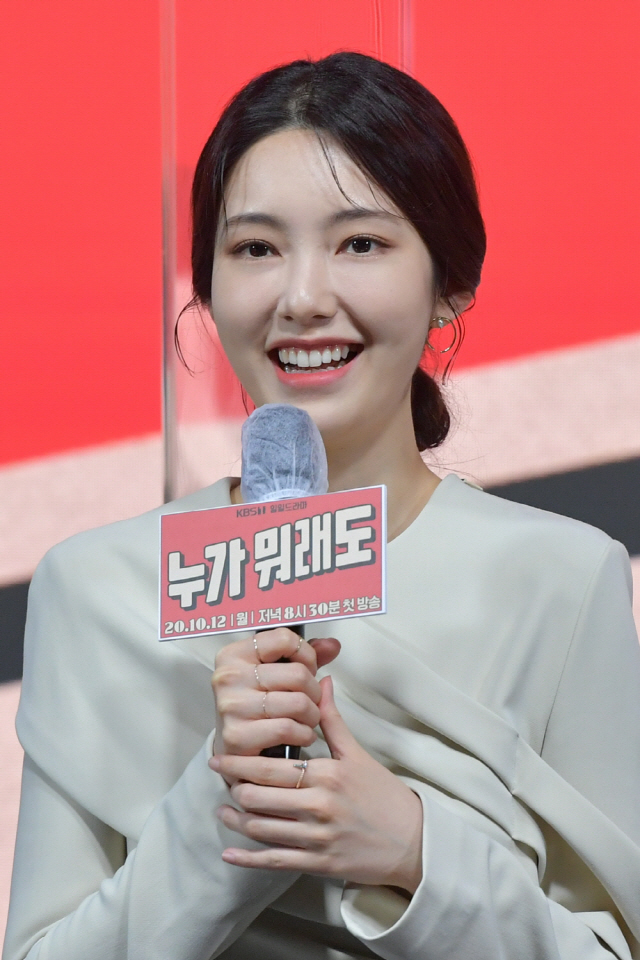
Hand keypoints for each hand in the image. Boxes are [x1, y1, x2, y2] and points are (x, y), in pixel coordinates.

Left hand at [209, 677, 423, 893]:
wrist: (414, 841)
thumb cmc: (385, 796)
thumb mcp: (358, 754)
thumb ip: (332, 719)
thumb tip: (322, 682)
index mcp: (327, 774)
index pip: (271, 767)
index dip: (240, 763)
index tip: (222, 755)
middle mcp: (318, 806)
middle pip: (259, 797)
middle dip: (234, 787)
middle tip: (220, 778)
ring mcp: (317, 838)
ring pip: (262, 829)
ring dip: (236, 819)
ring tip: (222, 810)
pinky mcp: (318, 864)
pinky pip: (275, 862)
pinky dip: (247, 859)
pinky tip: (229, 853)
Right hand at [211, 628, 340, 767]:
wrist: (230, 746)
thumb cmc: (254, 704)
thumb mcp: (275, 672)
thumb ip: (303, 656)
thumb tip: (331, 646)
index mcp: (236, 654)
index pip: (285, 639)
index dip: (306, 655)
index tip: (306, 668)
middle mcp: (230, 677)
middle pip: (298, 674)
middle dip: (314, 691)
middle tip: (310, 700)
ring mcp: (232, 706)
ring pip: (298, 703)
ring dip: (312, 716)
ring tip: (306, 719)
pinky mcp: (237, 736)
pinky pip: (288, 729)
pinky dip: (303, 735)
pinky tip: (300, 734)